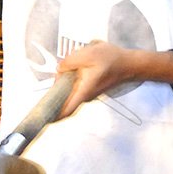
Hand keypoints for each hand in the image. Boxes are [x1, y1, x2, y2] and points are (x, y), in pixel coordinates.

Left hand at [55, 41, 172, 116]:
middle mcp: (85, 96)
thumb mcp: (87, 55)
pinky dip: (71, 78)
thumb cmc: (111, 59)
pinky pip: (75, 85)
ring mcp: (88, 92)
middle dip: (56, 91)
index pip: (66, 110)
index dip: (53, 116)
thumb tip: (59, 69)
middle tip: (55, 79)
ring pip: (69, 91)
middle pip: (64, 99)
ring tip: (68, 69)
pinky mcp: (90, 87)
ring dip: (64, 82)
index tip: (43, 118)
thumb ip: (69, 62)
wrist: (129, 62)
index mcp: (83, 91)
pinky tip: (76, 66)